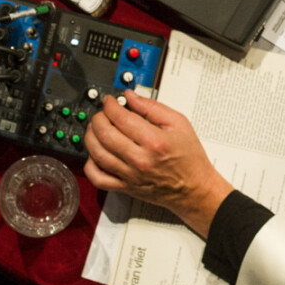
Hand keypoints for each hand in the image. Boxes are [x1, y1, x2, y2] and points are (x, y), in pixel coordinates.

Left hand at [83, 93, 232, 238]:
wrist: (194, 188)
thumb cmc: (189, 157)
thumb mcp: (179, 123)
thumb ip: (152, 107)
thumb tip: (130, 97)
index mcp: (154, 141)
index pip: (121, 118)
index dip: (110, 105)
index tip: (110, 101)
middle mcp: (140, 159)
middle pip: (105, 134)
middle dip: (98, 118)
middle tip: (102, 113)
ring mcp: (130, 175)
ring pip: (97, 154)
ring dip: (91, 137)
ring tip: (96, 129)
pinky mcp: (125, 187)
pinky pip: (98, 178)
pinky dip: (90, 164)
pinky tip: (95, 154)